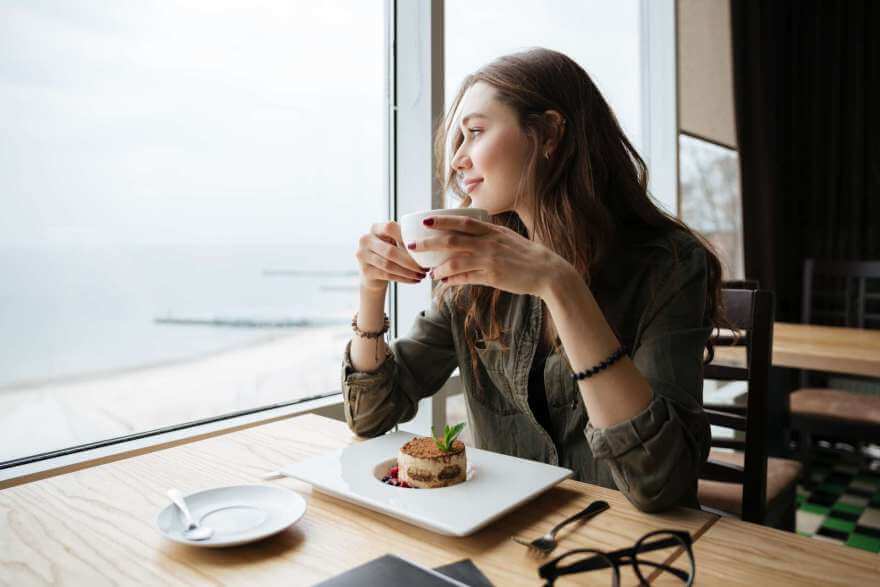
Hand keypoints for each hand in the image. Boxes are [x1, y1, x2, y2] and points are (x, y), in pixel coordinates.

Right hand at [356, 221, 428, 292]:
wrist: (374, 272)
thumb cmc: (391, 252)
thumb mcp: (396, 241)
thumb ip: (407, 238)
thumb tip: (428, 242)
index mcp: (375, 228)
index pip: (390, 228)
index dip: (405, 237)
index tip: (421, 247)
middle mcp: (366, 240)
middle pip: (390, 251)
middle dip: (410, 261)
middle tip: (425, 267)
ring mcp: (362, 255)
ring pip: (389, 265)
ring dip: (408, 272)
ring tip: (422, 275)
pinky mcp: (365, 271)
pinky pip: (387, 275)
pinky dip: (404, 278)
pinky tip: (415, 280)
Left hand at [406, 216, 573, 296]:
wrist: (548, 272)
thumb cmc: (527, 256)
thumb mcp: (508, 239)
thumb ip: (489, 237)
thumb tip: (470, 238)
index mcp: (493, 230)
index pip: (463, 221)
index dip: (442, 220)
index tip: (425, 220)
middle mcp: (489, 243)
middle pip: (452, 240)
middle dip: (429, 243)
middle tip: (413, 245)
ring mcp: (490, 260)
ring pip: (456, 261)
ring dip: (439, 267)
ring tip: (428, 272)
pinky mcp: (493, 277)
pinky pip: (467, 278)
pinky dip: (453, 280)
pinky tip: (444, 282)